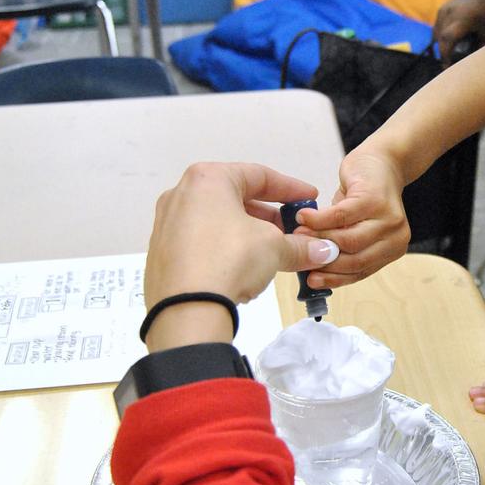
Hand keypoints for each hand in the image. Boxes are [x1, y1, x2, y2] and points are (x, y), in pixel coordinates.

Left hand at [143, 163, 338, 347]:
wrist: (186, 309)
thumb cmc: (226, 261)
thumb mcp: (274, 248)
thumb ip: (299, 245)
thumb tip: (320, 250)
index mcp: (208, 179)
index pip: (258, 175)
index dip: (290, 188)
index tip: (308, 197)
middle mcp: (182, 195)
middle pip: (236, 198)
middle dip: (269, 215)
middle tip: (293, 229)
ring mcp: (168, 224)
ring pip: (218, 221)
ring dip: (249, 233)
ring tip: (273, 251)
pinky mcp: (163, 253)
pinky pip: (202, 242)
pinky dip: (227, 248)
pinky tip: (245, 267)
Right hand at [293, 151, 411, 288]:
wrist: (383, 160)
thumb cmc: (363, 196)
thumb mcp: (353, 226)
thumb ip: (340, 246)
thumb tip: (310, 266)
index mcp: (391, 249)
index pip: (360, 272)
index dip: (334, 278)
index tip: (311, 281)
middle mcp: (396, 238)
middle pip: (355, 261)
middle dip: (323, 260)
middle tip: (299, 255)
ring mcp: (389, 220)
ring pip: (348, 241)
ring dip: (318, 239)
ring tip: (298, 234)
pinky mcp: (374, 200)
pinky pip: (341, 216)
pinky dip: (318, 219)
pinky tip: (303, 216)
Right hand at [434, 0, 484, 64]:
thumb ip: (481, 48)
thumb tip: (470, 66)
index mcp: (465, 18)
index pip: (448, 39)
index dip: (445, 55)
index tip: (447, 68)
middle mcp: (451, 12)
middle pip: (440, 39)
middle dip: (443, 54)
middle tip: (449, 67)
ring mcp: (445, 9)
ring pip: (436, 34)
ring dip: (441, 47)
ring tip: (449, 58)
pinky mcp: (442, 9)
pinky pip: (437, 28)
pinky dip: (441, 38)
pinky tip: (449, 46)